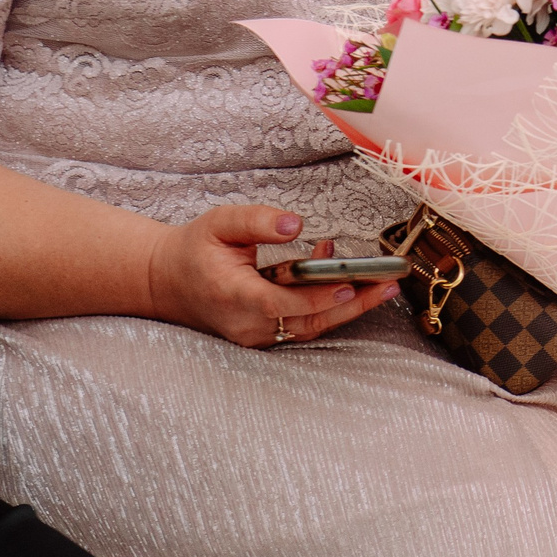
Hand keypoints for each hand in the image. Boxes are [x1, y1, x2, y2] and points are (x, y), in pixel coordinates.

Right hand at [145, 205, 400, 347]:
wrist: (167, 282)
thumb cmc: (196, 250)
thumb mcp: (219, 223)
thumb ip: (257, 221)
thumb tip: (295, 225)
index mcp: (232, 295)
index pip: (281, 303)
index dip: (317, 297)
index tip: (349, 284)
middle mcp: (245, 323)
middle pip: (306, 322)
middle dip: (351, 305)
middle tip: (388, 286)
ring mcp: (254, 335)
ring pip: (309, 328)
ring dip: (348, 308)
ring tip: (384, 285)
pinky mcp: (263, 336)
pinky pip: (302, 325)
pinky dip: (328, 306)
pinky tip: (346, 278)